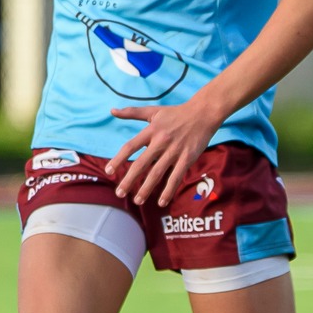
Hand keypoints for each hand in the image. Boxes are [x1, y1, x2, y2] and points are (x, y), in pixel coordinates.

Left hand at [105, 94, 221, 206]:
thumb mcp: (153, 111)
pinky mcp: (187, 158)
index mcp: (151, 130)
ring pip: (157, 173)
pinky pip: (176, 177)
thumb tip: (112, 111)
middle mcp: (161, 142)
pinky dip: (168, 190)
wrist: (203, 113)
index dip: (118, 159)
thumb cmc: (176, 113)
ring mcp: (174, 151)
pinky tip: (161, 202)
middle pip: (142, 164)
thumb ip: (132, 112)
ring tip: (137, 201)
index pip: (130, 147)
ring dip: (146, 188)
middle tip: (119, 193)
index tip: (108, 171)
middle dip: (129, 180)